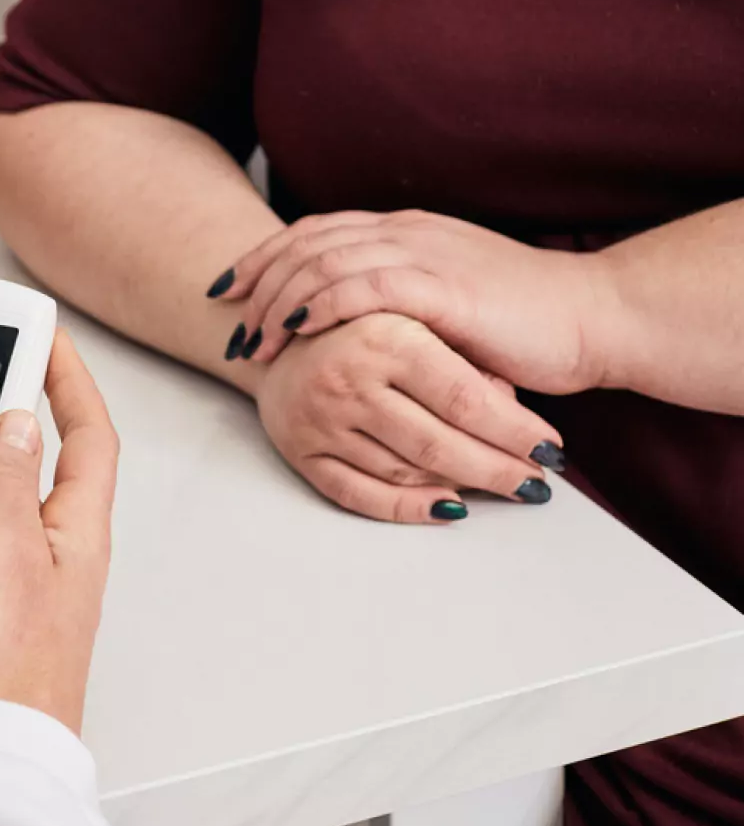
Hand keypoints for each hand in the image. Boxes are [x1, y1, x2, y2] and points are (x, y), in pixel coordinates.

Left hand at [210, 210, 611, 393]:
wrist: (594, 319)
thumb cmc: (525, 324)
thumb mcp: (446, 304)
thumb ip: (398, 304)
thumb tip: (347, 330)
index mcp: (406, 231)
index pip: (315, 232)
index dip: (264, 258)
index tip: (227, 291)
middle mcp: (407, 232)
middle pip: (306, 243)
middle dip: (256, 281)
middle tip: (227, 322)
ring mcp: (424, 254)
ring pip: (324, 263)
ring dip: (278, 301)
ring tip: (253, 341)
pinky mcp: (442, 285)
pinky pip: (361, 285)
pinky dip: (318, 304)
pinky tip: (293, 327)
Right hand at [255, 313, 564, 521]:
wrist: (275, 328)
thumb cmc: (363, 321)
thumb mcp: (416, 317)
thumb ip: (465, 360)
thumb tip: (517, 417)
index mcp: (383, 336)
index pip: (463, 399)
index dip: (513, 431)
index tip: (550, 448)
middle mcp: (348, 380)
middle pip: (438, 445)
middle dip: (497, 469)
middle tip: (536, 483)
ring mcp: (320, 420)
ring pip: (403, 472)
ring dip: (460, 487)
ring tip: (502, 488)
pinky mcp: (301, 451)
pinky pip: (359, 495)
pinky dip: (407, 508)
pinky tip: (447, 507)